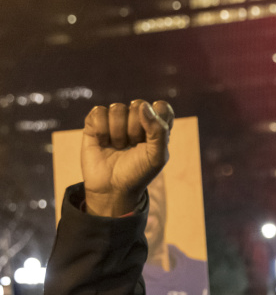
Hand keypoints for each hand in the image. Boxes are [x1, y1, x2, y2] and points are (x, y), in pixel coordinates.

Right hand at [82, 100, 173, 216]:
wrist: (112, 189)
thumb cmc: (138, 173)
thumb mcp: (157, 157)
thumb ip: (159, 131)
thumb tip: (143, 106)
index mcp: (156, 127)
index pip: (161, 107)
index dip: (156, 118)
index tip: (151, 137)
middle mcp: (136, 120)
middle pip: (139, 105)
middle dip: (136, 129)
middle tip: (133, 146)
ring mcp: (115, 121)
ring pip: (118, 108)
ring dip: (118, 132)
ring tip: (119, 147)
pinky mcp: (95, 123)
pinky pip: (99, 112)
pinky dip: (102, 130)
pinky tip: (104, 143)